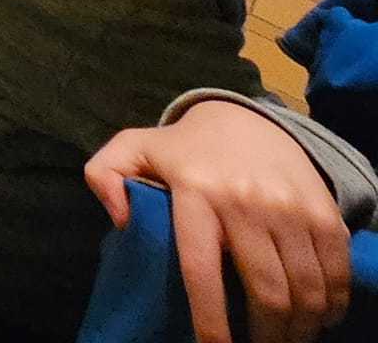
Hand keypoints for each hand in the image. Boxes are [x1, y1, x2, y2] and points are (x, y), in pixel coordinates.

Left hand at [85, 100, 350, 342]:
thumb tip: (117, 219)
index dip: (210, 321)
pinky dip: (330, 306)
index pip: (200, 270)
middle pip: (265, 292)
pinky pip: (335, 274)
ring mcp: (288, 205)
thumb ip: (105, 174)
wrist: (244, 119)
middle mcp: (244, 199)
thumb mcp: (133, 149)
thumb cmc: (184, 149)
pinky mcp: (322, 210)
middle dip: (266, 337)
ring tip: (286, 339)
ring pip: (304, 291)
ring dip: (299, 329)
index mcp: (193, 190)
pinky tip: (317, 316)